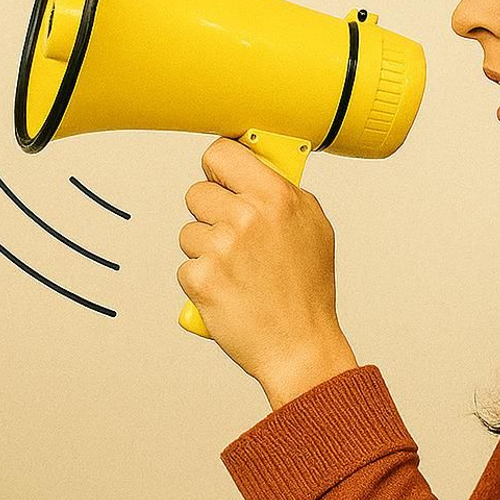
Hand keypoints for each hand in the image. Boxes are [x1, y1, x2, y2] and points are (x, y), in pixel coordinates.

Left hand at [178, 137, 357, 408]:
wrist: (300, 346)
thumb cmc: (307, 291)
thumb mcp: (313, 227)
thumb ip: (282, 191)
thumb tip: (253, 167)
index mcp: (275, 197)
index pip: (222, 152)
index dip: (218, 167)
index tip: (222, 177)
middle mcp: (246, 218)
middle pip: (197, 192)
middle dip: (211, 214)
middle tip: (236, 239)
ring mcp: (221, 249)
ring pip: (188, 231)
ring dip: (206, 250)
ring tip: (238, 271)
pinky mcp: (201, 279)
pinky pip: (186, 265)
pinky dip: (202, 279)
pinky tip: (229, 290)